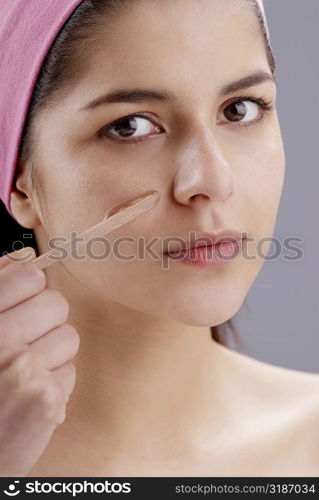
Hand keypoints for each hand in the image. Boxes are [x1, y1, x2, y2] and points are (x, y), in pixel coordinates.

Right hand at [0, 247, 79, 475]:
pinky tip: (32, 394)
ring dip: (51, 353)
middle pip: (56, 303)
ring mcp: (23, 367)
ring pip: (68, 336)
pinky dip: (55, 381)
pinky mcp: (46, 395)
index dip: (30, 288)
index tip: (21, 303)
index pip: (29, 275)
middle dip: (44, 322)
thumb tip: (29, 254)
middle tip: (22, 344)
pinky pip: (71, 368)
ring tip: (25, 372)